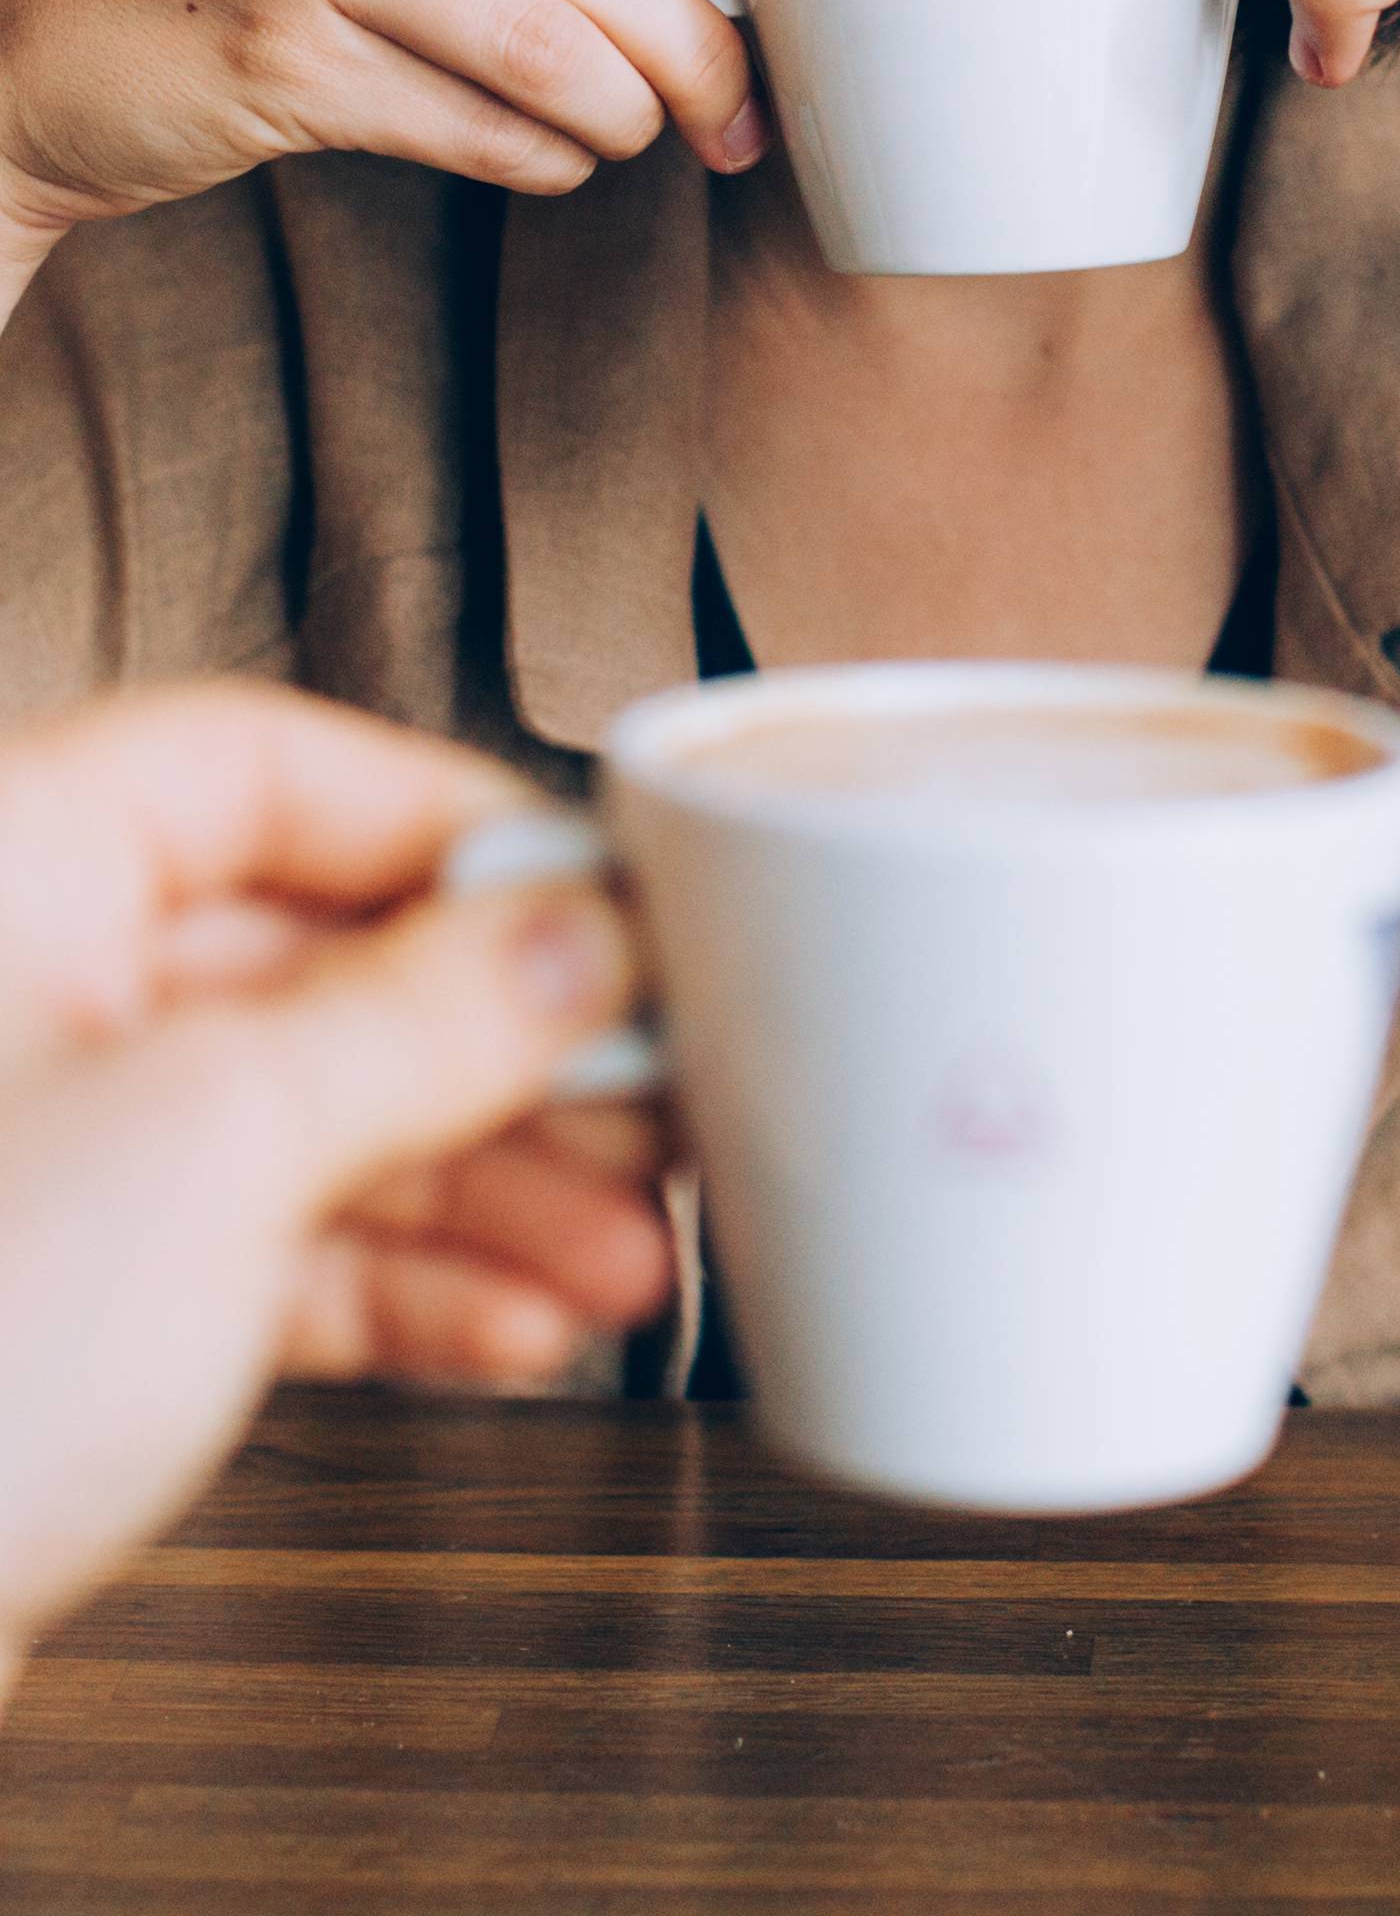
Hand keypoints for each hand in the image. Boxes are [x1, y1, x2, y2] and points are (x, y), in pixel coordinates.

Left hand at [0, 684, 673, 1686]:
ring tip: (622, 1243)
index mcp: (13, 865)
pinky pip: (271, 1246)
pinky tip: (520, 1320)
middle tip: (649, 1088)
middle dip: (503, 1044)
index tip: (597, 893)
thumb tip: (568, 940)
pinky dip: (405, 1284)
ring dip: (488, 1184)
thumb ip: (421, 1022)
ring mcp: (43, 1151)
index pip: (266, 766)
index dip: (449, 822)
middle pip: (315, 951)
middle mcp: (20, 987)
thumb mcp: (219, 1140)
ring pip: (309, 1112)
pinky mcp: (63, 1303)